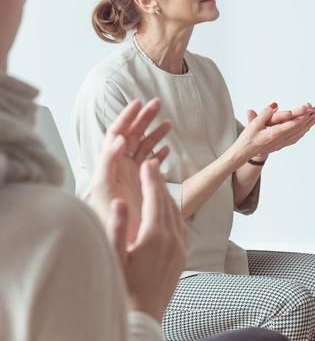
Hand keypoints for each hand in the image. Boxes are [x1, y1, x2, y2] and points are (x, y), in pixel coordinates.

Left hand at [89, 98, 171, 243]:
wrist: (122, 252)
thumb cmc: (112, 225)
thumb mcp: (105, 192)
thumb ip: (108, 165)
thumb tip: (116, 140)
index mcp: (108, 169)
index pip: (115, 136)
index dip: (126, 118)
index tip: (139, 103)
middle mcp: (117, 171)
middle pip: (129, 137)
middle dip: (142, 119)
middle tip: (157, 104)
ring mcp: (128, 178)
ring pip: (140, 149)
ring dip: (152, 134)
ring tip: (167, 123)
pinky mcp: (139, 187)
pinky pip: (148, 164)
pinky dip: (157, 153)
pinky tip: (167, 148)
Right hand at [105, 156, 185, 321]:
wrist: (142, 320)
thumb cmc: (122, 291)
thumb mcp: (114, 258)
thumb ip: (117, 228)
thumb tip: (121, 202)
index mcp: (156, 238)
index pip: (155, 200)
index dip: (151, 179)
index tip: (148, 163)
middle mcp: (173, 241)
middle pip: (169, 204)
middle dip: (160, 184)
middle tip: (153, 166)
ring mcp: (180, 250)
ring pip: (178, 215)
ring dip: (168, 198)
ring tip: (159, 185)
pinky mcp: (182, 259)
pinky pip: (181, 228)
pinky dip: (174, 214)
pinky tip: (167, 213)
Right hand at [235, 102, 314, 160]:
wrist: (243, 154)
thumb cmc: (247, 139)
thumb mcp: (254, 124)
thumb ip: (265, 113)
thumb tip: (275, 106)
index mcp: (274, 134)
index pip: (293, 124)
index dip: (302, 116)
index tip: (309, 109)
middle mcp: (280, 140)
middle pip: (298, 128)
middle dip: (308, 119)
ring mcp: (281, 143)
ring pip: (298, 134)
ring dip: (308, 126)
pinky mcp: (280, 145)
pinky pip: (295, 138)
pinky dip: (302, 132)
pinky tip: (306, 129)